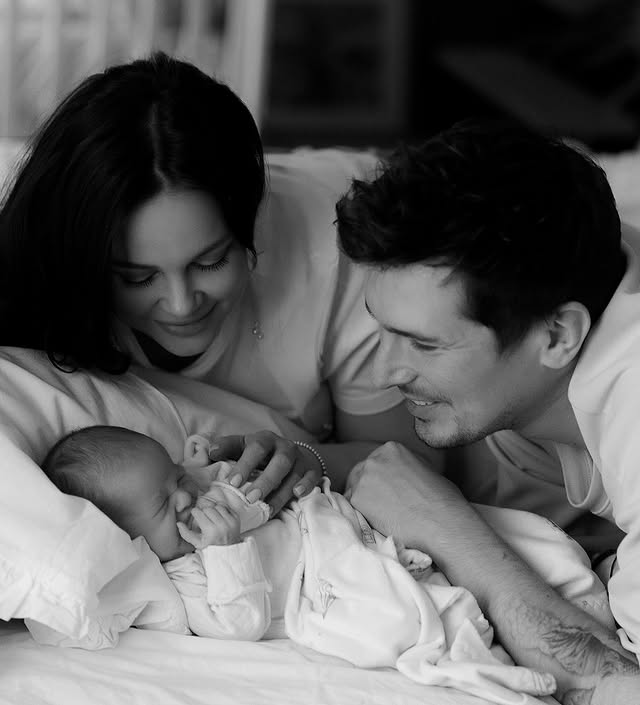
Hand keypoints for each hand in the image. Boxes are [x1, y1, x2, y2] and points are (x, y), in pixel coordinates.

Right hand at [177, 502, 240, 548]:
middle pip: (208, 508)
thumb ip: (186, 534)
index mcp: (211, 531)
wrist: (229, 551)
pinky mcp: (237, 519)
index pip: (199, 512)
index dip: (195, 513)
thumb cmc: (211, 547)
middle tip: (204, 518)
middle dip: (204, 512)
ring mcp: (230, 521)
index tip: (196, 515)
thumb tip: (178, 523)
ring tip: (212, 517)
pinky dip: (222, 509)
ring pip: (218, 506)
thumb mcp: (197, 543)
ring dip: (213, 510)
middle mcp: (222, 525)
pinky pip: (227, 507)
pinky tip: (220, 516)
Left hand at [207, 431, 322, 514]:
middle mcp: (284, 447)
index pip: (256, 448)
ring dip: (281, 492)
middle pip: (279, 462)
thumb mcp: (242, 446)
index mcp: (265, 439)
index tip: (233, 483)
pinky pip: (311, 477)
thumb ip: (226, 447)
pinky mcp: (311, 470)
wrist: (290, 453)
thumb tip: (210, 452)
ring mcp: (300, 459)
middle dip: (265, 481)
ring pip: (294, 474)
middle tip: (250, 498)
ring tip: (267, 509)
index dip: (245, 464)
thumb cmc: (259, 453)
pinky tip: (297, 494)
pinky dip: (306, 486)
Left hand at [345, 441, 465, 546]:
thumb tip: (401, 475)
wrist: (442, 522)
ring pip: (353, 489)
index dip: (379, 478)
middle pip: (360, 473)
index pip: (375, 461)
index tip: (384, 490)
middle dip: (367, 487)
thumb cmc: (443, 499)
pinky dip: (360, 514)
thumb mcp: (426, 469)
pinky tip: (375, 522)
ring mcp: (364, 478)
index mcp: (392, 449)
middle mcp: (374, 459)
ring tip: (380, 515)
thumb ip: (407, 467)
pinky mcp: (357, 498)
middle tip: (379, 504)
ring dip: (363, 501)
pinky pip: (351, 506)